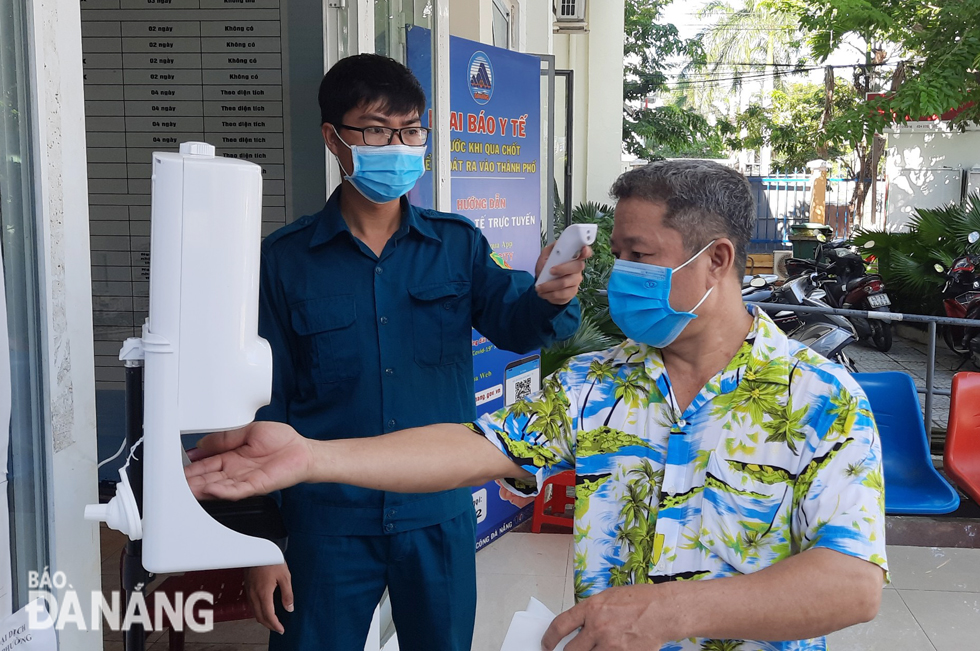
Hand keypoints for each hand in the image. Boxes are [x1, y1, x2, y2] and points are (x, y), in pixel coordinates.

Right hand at [184, 421, 313, 499]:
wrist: (303, 451)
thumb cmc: (282, 441)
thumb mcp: (248, 431)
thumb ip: (225, 438)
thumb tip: (202, 443)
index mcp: (231, 457)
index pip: (206, 464)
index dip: (191, 466)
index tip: (175, 468)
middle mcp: (235, 471)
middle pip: (208, 478)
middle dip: (191, 482)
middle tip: (173, 485)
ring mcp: (244, 480)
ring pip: (218, 487)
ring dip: (202, 489)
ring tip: (186, 490)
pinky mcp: (256, 486)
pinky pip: (237, 490)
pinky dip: (223, 490)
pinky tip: (211, 490)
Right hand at [245, 563, 293, 633]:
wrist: (259, 548)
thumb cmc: (272, 560)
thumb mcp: (285, 577)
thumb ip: (287, 594)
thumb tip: (289, 608)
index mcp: (263, 593)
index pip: (268, 615)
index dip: (275, 625)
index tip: (281, 629)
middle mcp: (254, 595)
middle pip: (259, 617)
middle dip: (269, 625)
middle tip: (278, 628)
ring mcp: (249, 591)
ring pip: (254, 612)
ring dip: (263, 619)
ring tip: (272, 622)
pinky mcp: (248, 587)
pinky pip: (251, 605)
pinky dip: (258, 612)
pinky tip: (265, 610)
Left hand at [535, 243, 592, 305]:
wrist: (543, 285)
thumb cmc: (546, 269)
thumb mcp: (545, 257)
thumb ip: (550, 250)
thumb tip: (558, 244)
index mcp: (573, 257)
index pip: (585, 252)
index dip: (586, 251)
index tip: (583, 249)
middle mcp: (577, 269)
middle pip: (576, 267)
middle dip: (562, 269)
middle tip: (549, 271)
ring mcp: (576, 281)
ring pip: (565, 283)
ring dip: (550, 286)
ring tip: (539, 287)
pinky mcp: (572, 292)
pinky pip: (562, 294)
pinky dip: (550, 294)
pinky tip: (543, 293)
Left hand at [541, 585, 673, 650]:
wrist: (663, 611)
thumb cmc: (640, 600)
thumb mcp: (607, 598)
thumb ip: (590, 612)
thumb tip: (575, 626)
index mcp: (591, 609)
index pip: (560, 626)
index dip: (549, 638)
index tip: (546, 645)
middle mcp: (598, 628)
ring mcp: (611, 645)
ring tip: (596, 647)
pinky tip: (611, 649)